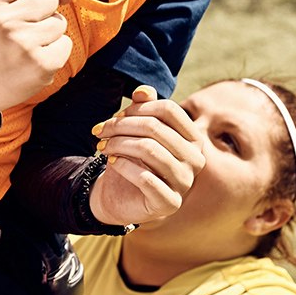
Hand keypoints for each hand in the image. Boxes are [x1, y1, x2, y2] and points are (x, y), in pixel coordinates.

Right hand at [0, 0, 72, 122]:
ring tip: (25, 46)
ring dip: (48, 33)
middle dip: (42, 12)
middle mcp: (3, 21)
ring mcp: (23, 44)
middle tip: (21, 30)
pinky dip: (54, 52)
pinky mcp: (40, 65)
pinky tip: (33, 60)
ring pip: (59, 22)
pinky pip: (65, 44)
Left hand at [87, 85, 204, 225]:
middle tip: (99, 131)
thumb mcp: (135, 130)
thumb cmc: (132, 158)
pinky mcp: (170, 203)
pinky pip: (145, 178)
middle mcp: (196, 159)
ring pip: (149, 150)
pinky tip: (112, 162)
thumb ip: (142, 108)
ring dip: (118, 144)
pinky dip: (123, 166)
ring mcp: (185, 182)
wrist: (120, 196)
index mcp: (193, 138)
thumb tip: (143, 91)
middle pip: (155, 128)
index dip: (137, 108)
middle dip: (120, 126)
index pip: (168, 109)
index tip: (115, 116)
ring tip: (102, 147)